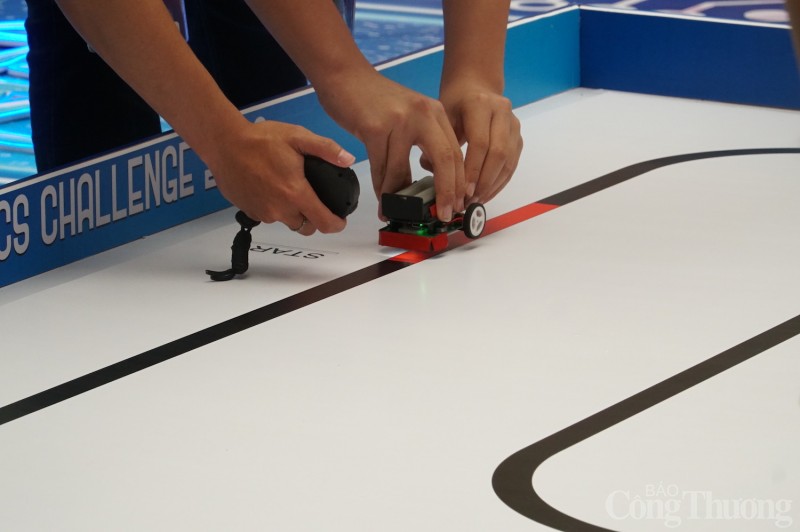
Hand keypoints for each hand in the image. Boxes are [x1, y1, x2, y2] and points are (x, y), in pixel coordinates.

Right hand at [208, 120, 354, 235]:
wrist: (224, 143)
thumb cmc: (260, 139)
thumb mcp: (298, 137)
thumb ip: (326, 149)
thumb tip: (348, 159)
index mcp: (296, 193)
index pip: (323, 223)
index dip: (336, 225)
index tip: (340, 221)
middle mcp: (280, 209)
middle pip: (306, 227)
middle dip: (315, 219)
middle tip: (316, 202)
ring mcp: (263, 213)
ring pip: (287, 222)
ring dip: (294, 213)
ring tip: (291, 190)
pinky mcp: (249, 211)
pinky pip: (269, 217)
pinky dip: (275, 208)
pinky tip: (272, 189)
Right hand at [316, 70, 465, 221]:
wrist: (345, 76)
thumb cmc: (375, 101)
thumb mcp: (410, 115)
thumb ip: (424, 142)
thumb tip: (433, 183)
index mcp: (435, 113)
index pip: (456, 153)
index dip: (459, 183)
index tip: (459, 204)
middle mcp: (423, 114)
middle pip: (445, 160)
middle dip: (447, 192)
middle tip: (445, 214)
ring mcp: (399, 121)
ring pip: (405, 170)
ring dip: (401, 196)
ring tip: (400, 211)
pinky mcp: (374, 128)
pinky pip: (380, 167)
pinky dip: (381, 187)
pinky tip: (382, 199)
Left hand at [429, 80, 521, 204]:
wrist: (475, 86)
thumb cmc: (456, 102)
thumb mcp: (443, 115)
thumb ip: (440, 143)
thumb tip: (433, 171)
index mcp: (480, 104)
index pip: (480, 142)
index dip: (473, 169)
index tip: (463, 190)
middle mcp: (502, 112)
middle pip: (498, 153)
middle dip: (483, 181)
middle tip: (469, 199)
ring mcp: (513, 123)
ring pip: (508, 161)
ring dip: (493, 185)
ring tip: (476, 200)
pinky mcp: (518, 136)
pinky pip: (512, 164)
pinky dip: (500, 182)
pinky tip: (486, 193)